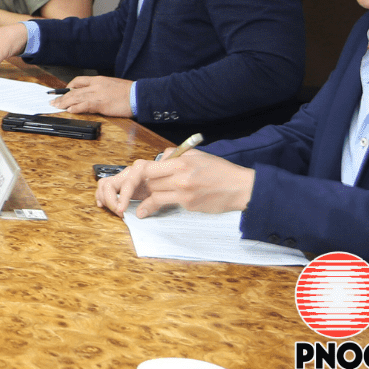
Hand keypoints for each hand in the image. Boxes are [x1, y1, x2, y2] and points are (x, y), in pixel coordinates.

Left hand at [55, 75, 133, 117]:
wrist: (139, 95)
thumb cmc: (129, 92)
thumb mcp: (113, 85)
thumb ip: (102, 89)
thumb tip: (94, 95)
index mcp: (99, 80)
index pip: (79, 80)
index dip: (68, 86)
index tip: (63, 91)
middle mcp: (96, 85)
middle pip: (74, 90)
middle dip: (62, 96)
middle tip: (54, 101)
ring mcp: (97, 94)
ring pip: (76, 97)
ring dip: (64, 102)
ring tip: (56, 106)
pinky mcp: (101, 104)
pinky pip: (84, 106)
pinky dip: (75, 108)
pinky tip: (70, 110)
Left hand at [96, 151, 253, 217]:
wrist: (241, 187)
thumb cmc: (221, 171)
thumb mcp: (198, 156)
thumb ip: (177, 155)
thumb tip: (161, 156)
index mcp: (181, 162)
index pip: (147, 166)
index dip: (134, 174)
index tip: (128, 179)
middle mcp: (180, 175)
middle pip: (147, 180)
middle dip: (137, 186)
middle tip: (127, 192)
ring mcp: (184, 191)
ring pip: (153, 193)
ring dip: (143, 197)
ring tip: (132, 204)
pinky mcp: (188, 204)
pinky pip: (165, 204)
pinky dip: (152, 207)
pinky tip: (144, 212)